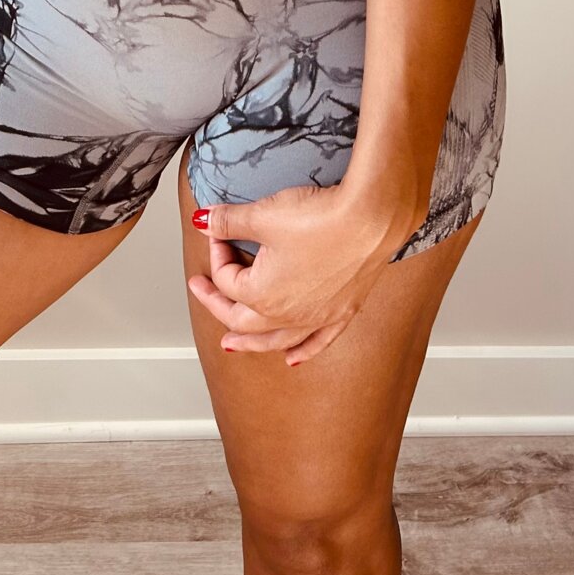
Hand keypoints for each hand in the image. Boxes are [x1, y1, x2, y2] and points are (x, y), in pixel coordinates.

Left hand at [186, 183, 420, 366]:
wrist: (371, 218)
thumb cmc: (320, 217)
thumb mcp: (262, 214)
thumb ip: (228, 221)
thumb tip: (203, 221)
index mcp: (262, 295)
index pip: (227, 279)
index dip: (217, 251)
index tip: (219, 229)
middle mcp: (288, 315)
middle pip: (242, 318)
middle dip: (218, 304)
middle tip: (202, 291)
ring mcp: (317, 317)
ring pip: (275, 339)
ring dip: (250, 342)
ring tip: (232, 345)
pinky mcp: (342, 311)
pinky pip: (316, 342)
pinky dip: (301, 352)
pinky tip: (293, 359)